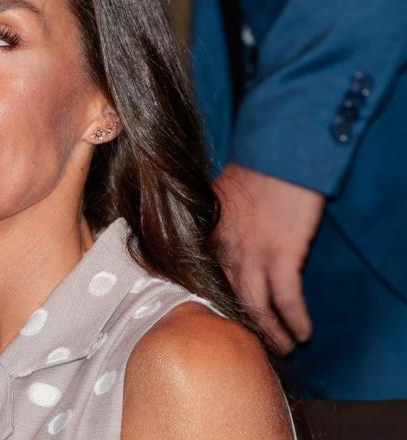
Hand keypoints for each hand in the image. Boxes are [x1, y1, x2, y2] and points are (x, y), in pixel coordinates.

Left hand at [214, 163, 324, 353]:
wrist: (283, 154)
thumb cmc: (254, 169)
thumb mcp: (216, 196)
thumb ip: (209, 222)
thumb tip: (204, 237)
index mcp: (206, 235)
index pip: (200, 278)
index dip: (209, 302)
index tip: (214, 320)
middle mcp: (224, 249)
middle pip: (227, 298)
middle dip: (241, 325)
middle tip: (251, 343)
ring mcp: (253, 253)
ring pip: (256, 306)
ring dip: (270, 331)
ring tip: (282, 347)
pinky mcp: (283, 254)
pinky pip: (287, 298)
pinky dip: (295, 318)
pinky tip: (303, 331)